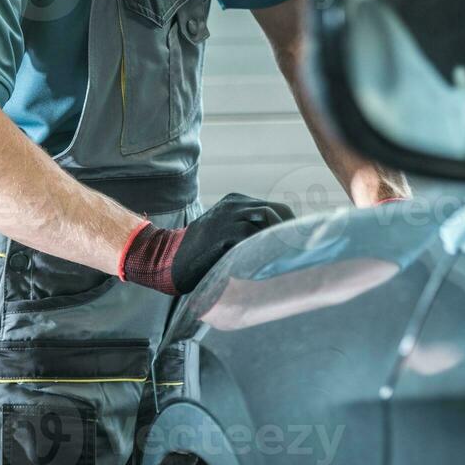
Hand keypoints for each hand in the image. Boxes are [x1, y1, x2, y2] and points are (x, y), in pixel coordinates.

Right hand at [117, 193, 293, 294]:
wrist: (167, 259)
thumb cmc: (198, 252)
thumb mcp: (224, 232)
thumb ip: (246, 231)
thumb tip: (277, 244)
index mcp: (235, 202)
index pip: (275, 207)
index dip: (289, 224)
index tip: (297, 241)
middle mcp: (234, 205)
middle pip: (275, 212)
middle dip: (289, 231)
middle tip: (297, 251)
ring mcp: (229, 218)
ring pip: (267, 221)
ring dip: (278, 239)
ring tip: (284, 257)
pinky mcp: (225, 235)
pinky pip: (253, 237)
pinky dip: (263, 248)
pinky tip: (267, 262)